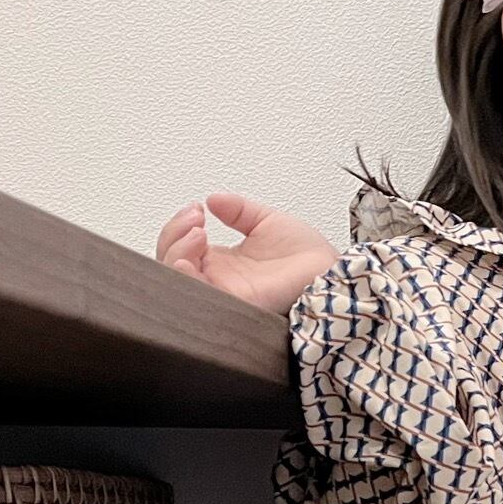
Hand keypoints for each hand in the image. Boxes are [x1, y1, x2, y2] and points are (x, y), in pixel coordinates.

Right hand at [155, 193, 337, 312]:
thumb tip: (213, 198)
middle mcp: (218, 280)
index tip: (197, 209)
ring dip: (176, 251)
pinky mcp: (234, 304)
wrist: (333, 271)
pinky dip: (183, 275)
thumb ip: (238, 209)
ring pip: (175, 281)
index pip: (179, 248)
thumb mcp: (266, 220)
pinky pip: (196, 297)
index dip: (178, 227)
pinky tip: (193, 256)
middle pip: (169, 264)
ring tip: (198, 233)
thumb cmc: (308, 256)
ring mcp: (224, 293)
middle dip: (173, 235)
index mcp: (221, 263)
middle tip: (195, 219)